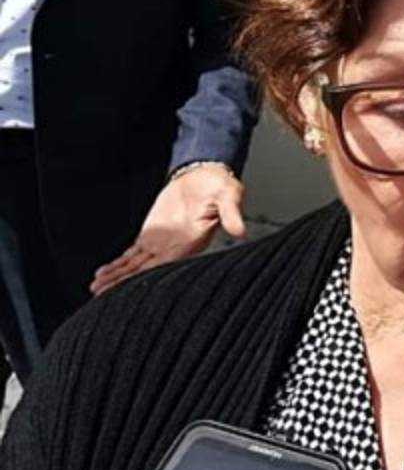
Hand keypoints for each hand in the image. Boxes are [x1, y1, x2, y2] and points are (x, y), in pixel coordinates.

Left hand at [92, 164, 245, 295]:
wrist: (204, 175)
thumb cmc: (219, 185)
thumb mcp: (228, 195)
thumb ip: (231, 212)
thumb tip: (239, 231)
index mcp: (191, 241)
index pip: (166, 264)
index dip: (147, 276)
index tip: (131, 288)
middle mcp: (175, 248)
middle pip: (146, 270)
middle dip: (124, 283)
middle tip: (103, 294)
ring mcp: (162, 244)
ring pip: (136, 266)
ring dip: (118, 277)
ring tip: (97, 288)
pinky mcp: (152, 236)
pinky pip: (133, 254)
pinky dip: (119, 264)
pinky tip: (105, 273)